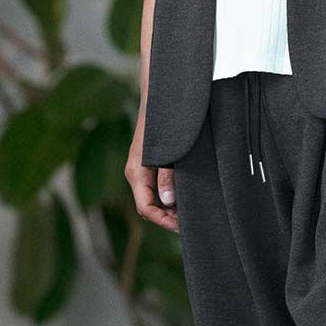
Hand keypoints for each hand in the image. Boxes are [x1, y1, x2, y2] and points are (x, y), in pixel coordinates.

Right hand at [128, 112, 178, 231]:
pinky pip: (154, 187)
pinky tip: (184, 196)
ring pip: (152, 197)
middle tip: (189, 222)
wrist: (160, 98)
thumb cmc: (165, 123)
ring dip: (168, 207)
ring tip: (189, 211)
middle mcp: (135, 173)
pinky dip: (168, 195)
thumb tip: (168, 202)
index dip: (163, 221)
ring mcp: (140, 169)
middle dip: (167, 217)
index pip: (146, 208)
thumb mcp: (169, 153)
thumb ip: (167, 177)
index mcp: (136, 173)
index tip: (182, 226)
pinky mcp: (148, 164)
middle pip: (148, 206)